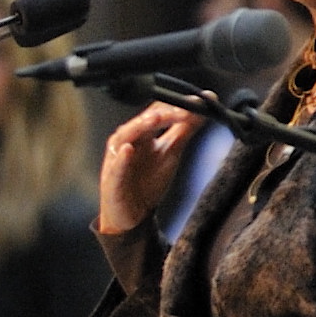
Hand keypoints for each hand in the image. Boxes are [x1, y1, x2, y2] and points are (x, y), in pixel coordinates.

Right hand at [95, 100, 203, 235]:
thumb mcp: (171, 153)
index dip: (177, 105)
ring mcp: (117, 159)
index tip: (201, 101)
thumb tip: (204, 109)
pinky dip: (121, 159)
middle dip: (163, 114)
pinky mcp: (112, 180)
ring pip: (125, 138)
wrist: (132, 215)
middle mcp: (127, 141)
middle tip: (184, 109)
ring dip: (139, 127)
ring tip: (155, 119)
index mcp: (142, 133)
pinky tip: (127, 150)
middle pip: (143, 122)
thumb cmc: (146, 182)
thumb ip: (184, 130)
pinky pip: (115, 168)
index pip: (158, 112)